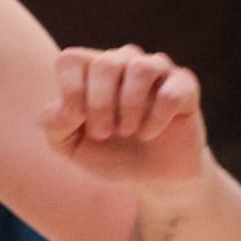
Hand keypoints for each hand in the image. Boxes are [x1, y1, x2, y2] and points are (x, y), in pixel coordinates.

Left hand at [42, 45, 208, 191]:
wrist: (153, 180)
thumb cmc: (110, 155)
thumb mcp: (72, 148)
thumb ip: (55, 125)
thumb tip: (65, 107)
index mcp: (92, 70)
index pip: (72, 59)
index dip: (71, 91)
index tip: (78, 122)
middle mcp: (124, 62)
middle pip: (105, 63)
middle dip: (100, 105)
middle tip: (104, 133)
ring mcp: (157, 70)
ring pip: (140, 67)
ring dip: (130, 106)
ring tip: (129, 131)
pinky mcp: (185, 86)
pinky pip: (171, 90)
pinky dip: (157, 117)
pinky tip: (150, 134)